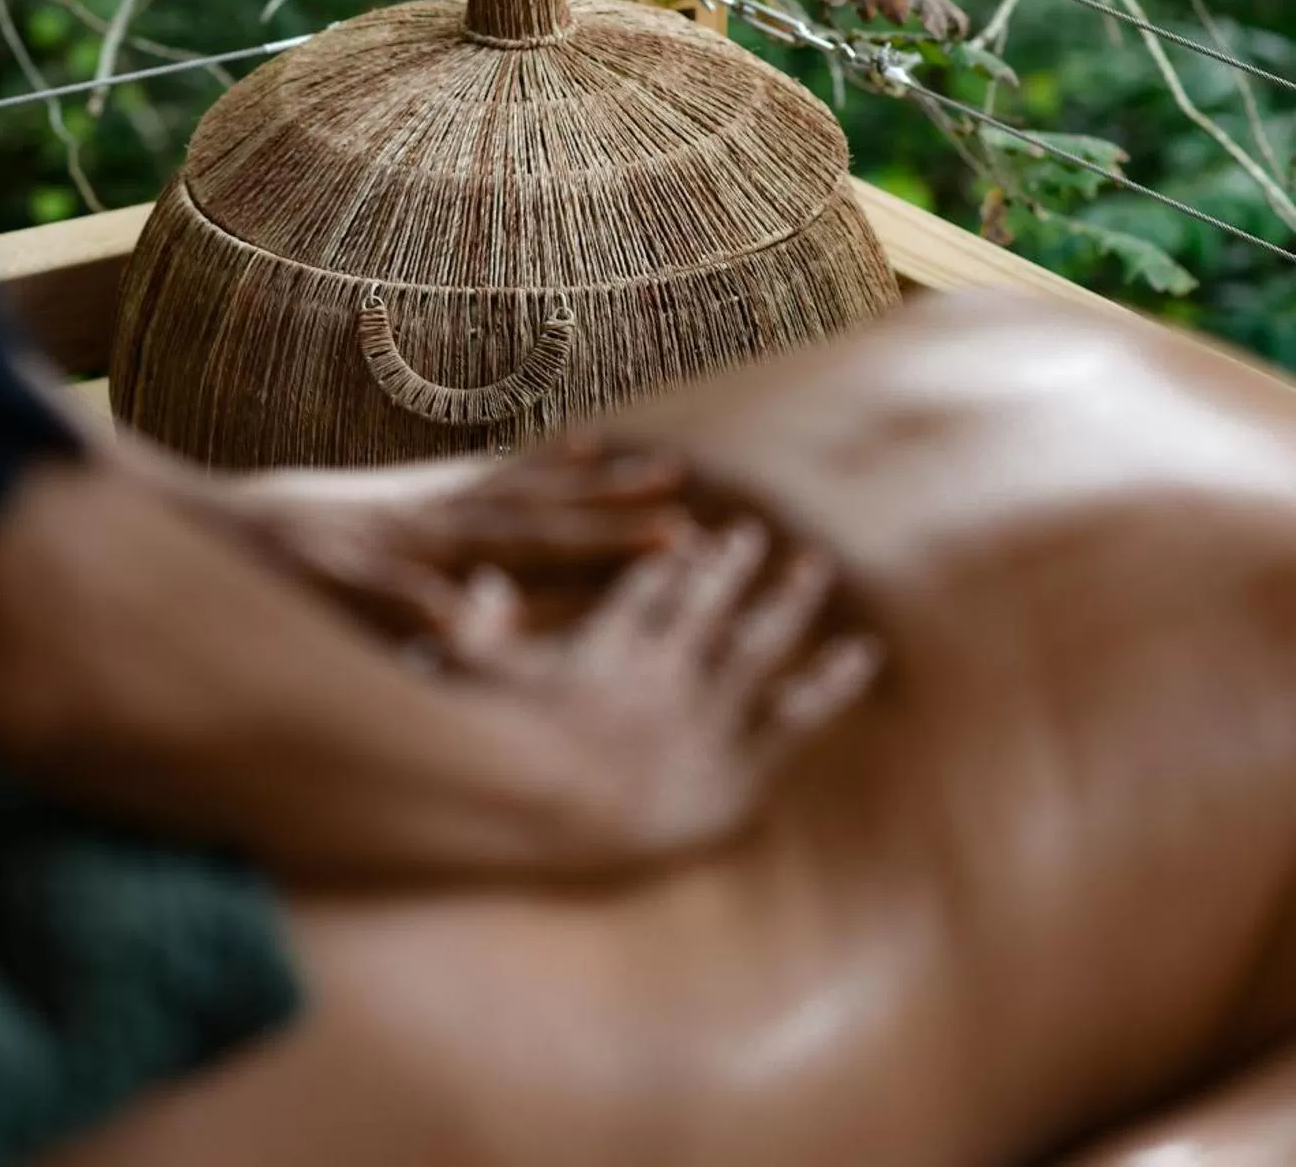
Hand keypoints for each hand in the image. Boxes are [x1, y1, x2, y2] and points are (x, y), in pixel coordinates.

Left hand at [199, 440, 692, 639]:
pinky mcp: (421, 496)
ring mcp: (436, 501)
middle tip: (688, 495)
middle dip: (619, 507)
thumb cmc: (276, 574)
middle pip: (549, 508)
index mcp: (436, 544)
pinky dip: (540, 462)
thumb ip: (392, 603)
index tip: (677, 537)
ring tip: (660, 462)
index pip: (541, 543)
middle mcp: (447, 514)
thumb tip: (457, 616)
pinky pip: (495, 476)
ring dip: (595, 481)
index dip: (609, 543)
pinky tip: (579, 447)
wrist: (227, 527)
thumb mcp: (326, 596)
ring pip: (533, 487)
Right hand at [440, 519, 883, 865]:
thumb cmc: (500, 747)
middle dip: (730, 566)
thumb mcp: (472, 675)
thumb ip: (477, 626)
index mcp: (607, 646)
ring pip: (758, 642)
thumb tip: (484, 578)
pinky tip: (863, 653)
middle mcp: (665, 669)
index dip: (666, 567)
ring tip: (813, 564)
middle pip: (705, 604)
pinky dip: (831, 682)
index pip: (643, 593)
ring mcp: (706, 713)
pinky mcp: (736, 764)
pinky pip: (795, 715)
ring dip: (788, 599)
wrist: (554, 802)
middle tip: (752, 535)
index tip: (686, 543)